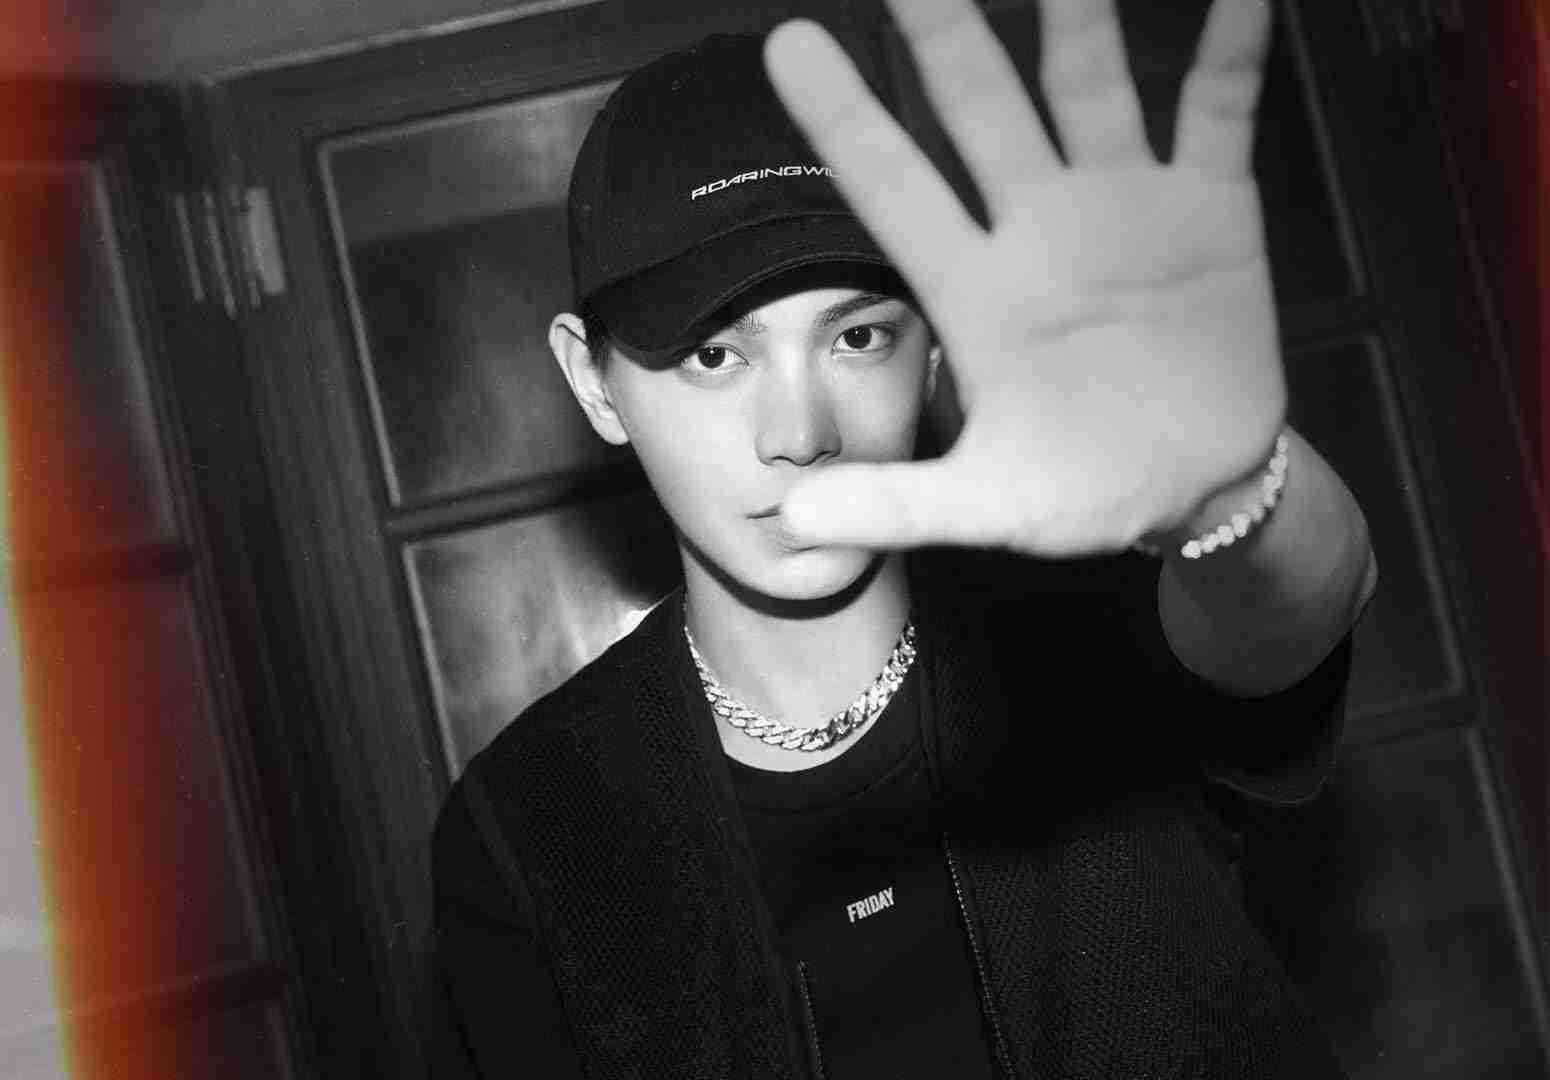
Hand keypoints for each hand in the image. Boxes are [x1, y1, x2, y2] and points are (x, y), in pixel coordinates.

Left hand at [764, 0, 1284, 555]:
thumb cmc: (1079, 492)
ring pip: (1089, 88)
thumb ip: (897, 505)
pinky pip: (1217, 116)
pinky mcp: (1210, 211)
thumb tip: (789, 522)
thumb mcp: (989, 504)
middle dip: (946, 32)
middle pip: (980, 110)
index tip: (787, 41)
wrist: (1191, 487)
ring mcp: (1123, 207)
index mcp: (974, 288)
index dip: (843, 119)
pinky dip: (1229, 55)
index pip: (893, 186)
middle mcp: (1037, 228)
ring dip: (1077, 17)